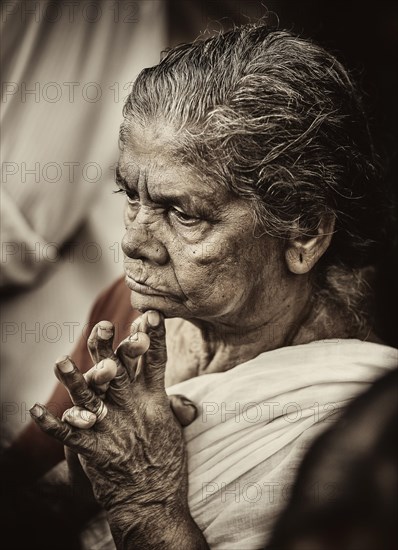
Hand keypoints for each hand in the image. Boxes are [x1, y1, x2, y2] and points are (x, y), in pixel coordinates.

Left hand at [30, 311, 207, 548]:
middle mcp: (132, 409)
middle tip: (102, 326)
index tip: (150, 314)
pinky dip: (51, 423)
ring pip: (89, 397)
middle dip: (108, 348)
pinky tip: (33, 410)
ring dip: (73, 380)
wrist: (155, 501)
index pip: (155, 362)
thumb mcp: (175, 430)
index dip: (154, 337)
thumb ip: (174, 407)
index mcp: (154, 401)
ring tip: (60, 362)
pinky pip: (69, 435)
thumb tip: (184, 398)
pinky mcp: (96, 450)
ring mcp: (113, 428)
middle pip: (118, 371)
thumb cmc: (167, 464)